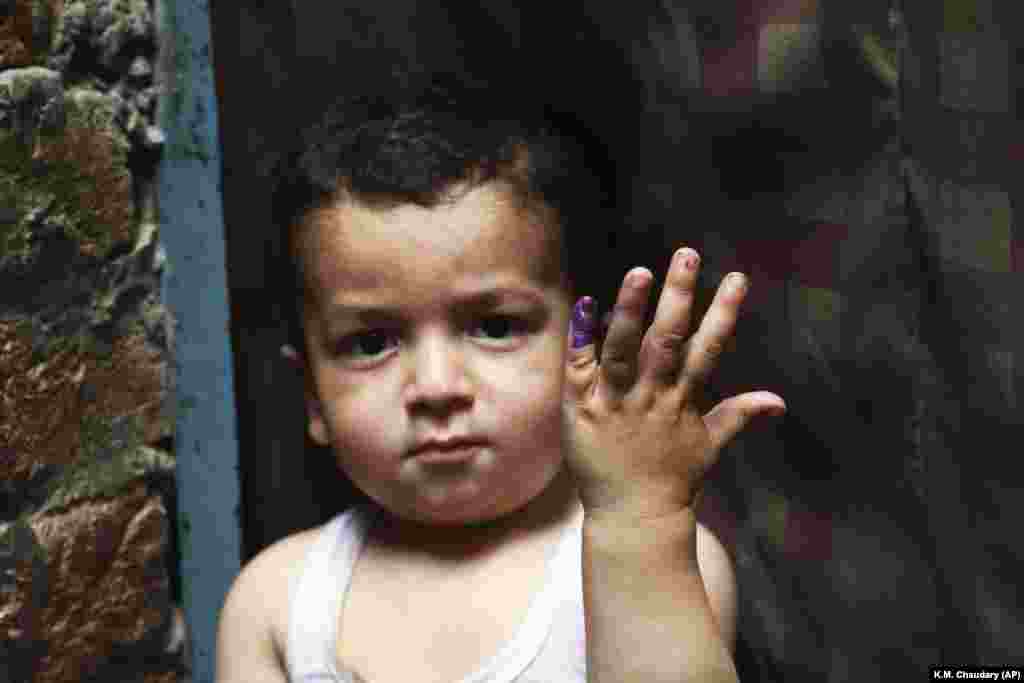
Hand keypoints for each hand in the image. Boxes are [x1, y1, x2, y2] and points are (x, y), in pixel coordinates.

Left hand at [562, 247, 785, 522]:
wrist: (633, 517)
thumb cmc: (671, 479)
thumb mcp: (708, 446)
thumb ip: (738, 415)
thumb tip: (779, 401)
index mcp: (683, 401)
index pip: (707, 350)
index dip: (723, 314)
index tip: (736, 278)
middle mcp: (652, 398)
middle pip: (667, 341)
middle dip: (679, 297)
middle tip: (686, 254)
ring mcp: (616, 403)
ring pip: (625, 351)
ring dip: (632, 311)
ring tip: (641, 272)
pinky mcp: (583, 410)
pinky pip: (581, 368)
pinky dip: (583, 337)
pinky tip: (586, 304)